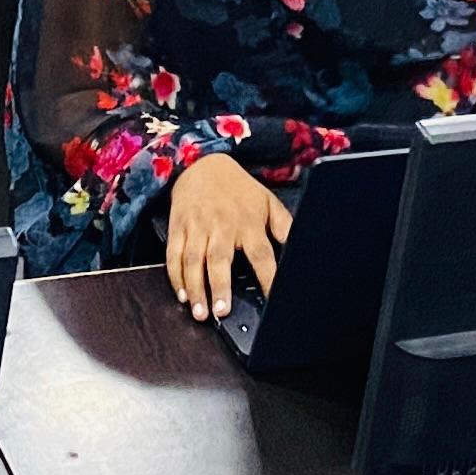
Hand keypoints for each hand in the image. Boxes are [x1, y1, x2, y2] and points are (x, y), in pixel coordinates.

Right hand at [165, 150, 289, 323]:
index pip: (261, 254)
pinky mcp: (177, 227)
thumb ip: (285, 227)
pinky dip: (175, 277)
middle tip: (222, 311)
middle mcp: (222, 225)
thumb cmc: (239, 189)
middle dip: (219, 286)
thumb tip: (302, 248)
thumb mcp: (267, 202)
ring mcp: (197, 227)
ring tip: (199, 311)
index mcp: (248, 222)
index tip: (271, 299)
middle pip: (220, 259)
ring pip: (194, 260)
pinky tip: (181, 294)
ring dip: (195, 287)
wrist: (202, 163)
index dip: (267, 277)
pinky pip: (174, 255)